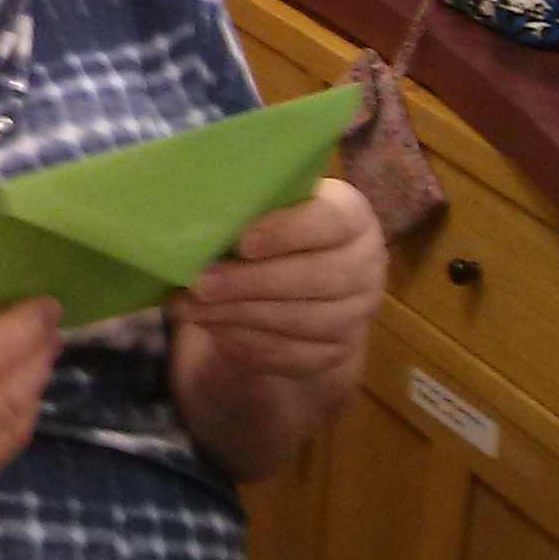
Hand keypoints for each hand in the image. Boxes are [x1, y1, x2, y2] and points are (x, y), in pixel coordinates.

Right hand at [0, 275, 61, 511]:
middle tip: (45, 329)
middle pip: (1, 396)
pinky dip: (12, 426)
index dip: (22, 328)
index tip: (46, 303)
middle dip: (36, 357)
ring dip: (31, 391)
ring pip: (8, 434)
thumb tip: (0, 299)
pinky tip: (6, 398)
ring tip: (30, 359)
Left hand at [171, 178, 385, 381]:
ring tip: (193, 307)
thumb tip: (199, 215)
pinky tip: (213, 326)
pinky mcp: (338, 352)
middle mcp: (365, 266)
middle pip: (313, 278)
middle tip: (200, 284)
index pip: (329, 221)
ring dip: (240, 315)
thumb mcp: (272, 206)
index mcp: (351, 217)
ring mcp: (356, 314)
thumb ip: (250, 207)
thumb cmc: (277, 228)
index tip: (241, 242)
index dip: (286, 232)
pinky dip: (247, 341)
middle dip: (250, 282)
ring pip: (300, 320)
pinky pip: (293, 354)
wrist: (305, 278)